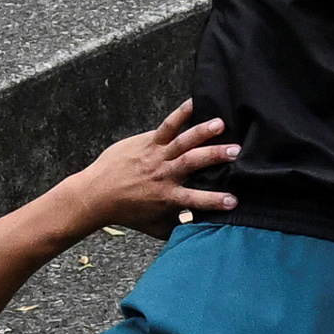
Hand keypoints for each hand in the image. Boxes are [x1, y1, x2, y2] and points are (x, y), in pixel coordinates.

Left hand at [66, 102, 240, 236]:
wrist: (97, 194)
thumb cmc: (127, 212)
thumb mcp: (154, 226)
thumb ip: (177, 229)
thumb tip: (197, 232)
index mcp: (168, 196)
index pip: (196, 199)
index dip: (215, 201)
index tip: (233, 200)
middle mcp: (164, 174)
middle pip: (193, 163)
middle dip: (215, 156)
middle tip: (236, 151)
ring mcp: (156, 156)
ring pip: (182, 141)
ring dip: (202, 132)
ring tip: (221, 124)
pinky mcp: (147, 142)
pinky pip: (166, 126)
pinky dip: (180, 113)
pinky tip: (194, 102)